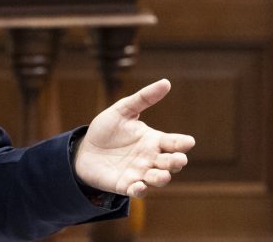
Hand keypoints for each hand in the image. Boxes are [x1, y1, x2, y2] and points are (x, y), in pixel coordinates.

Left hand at [74, 79, 194, 197]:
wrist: (84, 149)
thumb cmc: (106, 130)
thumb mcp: (123, 110)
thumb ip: (143, 98)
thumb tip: (166, 82)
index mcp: (154, 140)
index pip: (173, 143)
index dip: (182, 143)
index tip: (188, 142)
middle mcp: (151, 158)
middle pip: (170, 163)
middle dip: (176, 162)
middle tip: (178, 159)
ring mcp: (140, 173)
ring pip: (158, 179)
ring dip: (161, 178)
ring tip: (162, 175)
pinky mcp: (126, 185)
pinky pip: (137, 191)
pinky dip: (140, 190)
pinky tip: (139, 186)